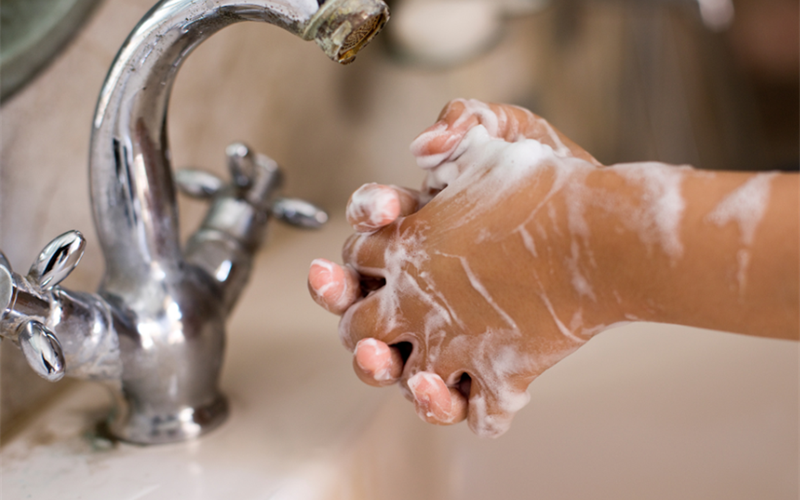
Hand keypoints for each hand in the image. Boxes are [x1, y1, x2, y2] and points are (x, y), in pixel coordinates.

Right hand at [309, 99, 601, 435]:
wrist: (614, 231)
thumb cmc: (559, 179)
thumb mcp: (515, 130)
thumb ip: (466, 119)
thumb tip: (423, 146)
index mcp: (421, 228)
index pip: (370, 228)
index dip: (369, 220)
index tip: (387, 212)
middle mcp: (424, 282)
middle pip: (360, 304)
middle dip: (342, 301)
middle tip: (346, 295)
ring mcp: (452, 328)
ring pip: (393, 358)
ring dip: (374, 363)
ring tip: (380, 358)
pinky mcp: (488, 364)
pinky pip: (452, 394)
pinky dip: (437, 399)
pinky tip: (441, 387)